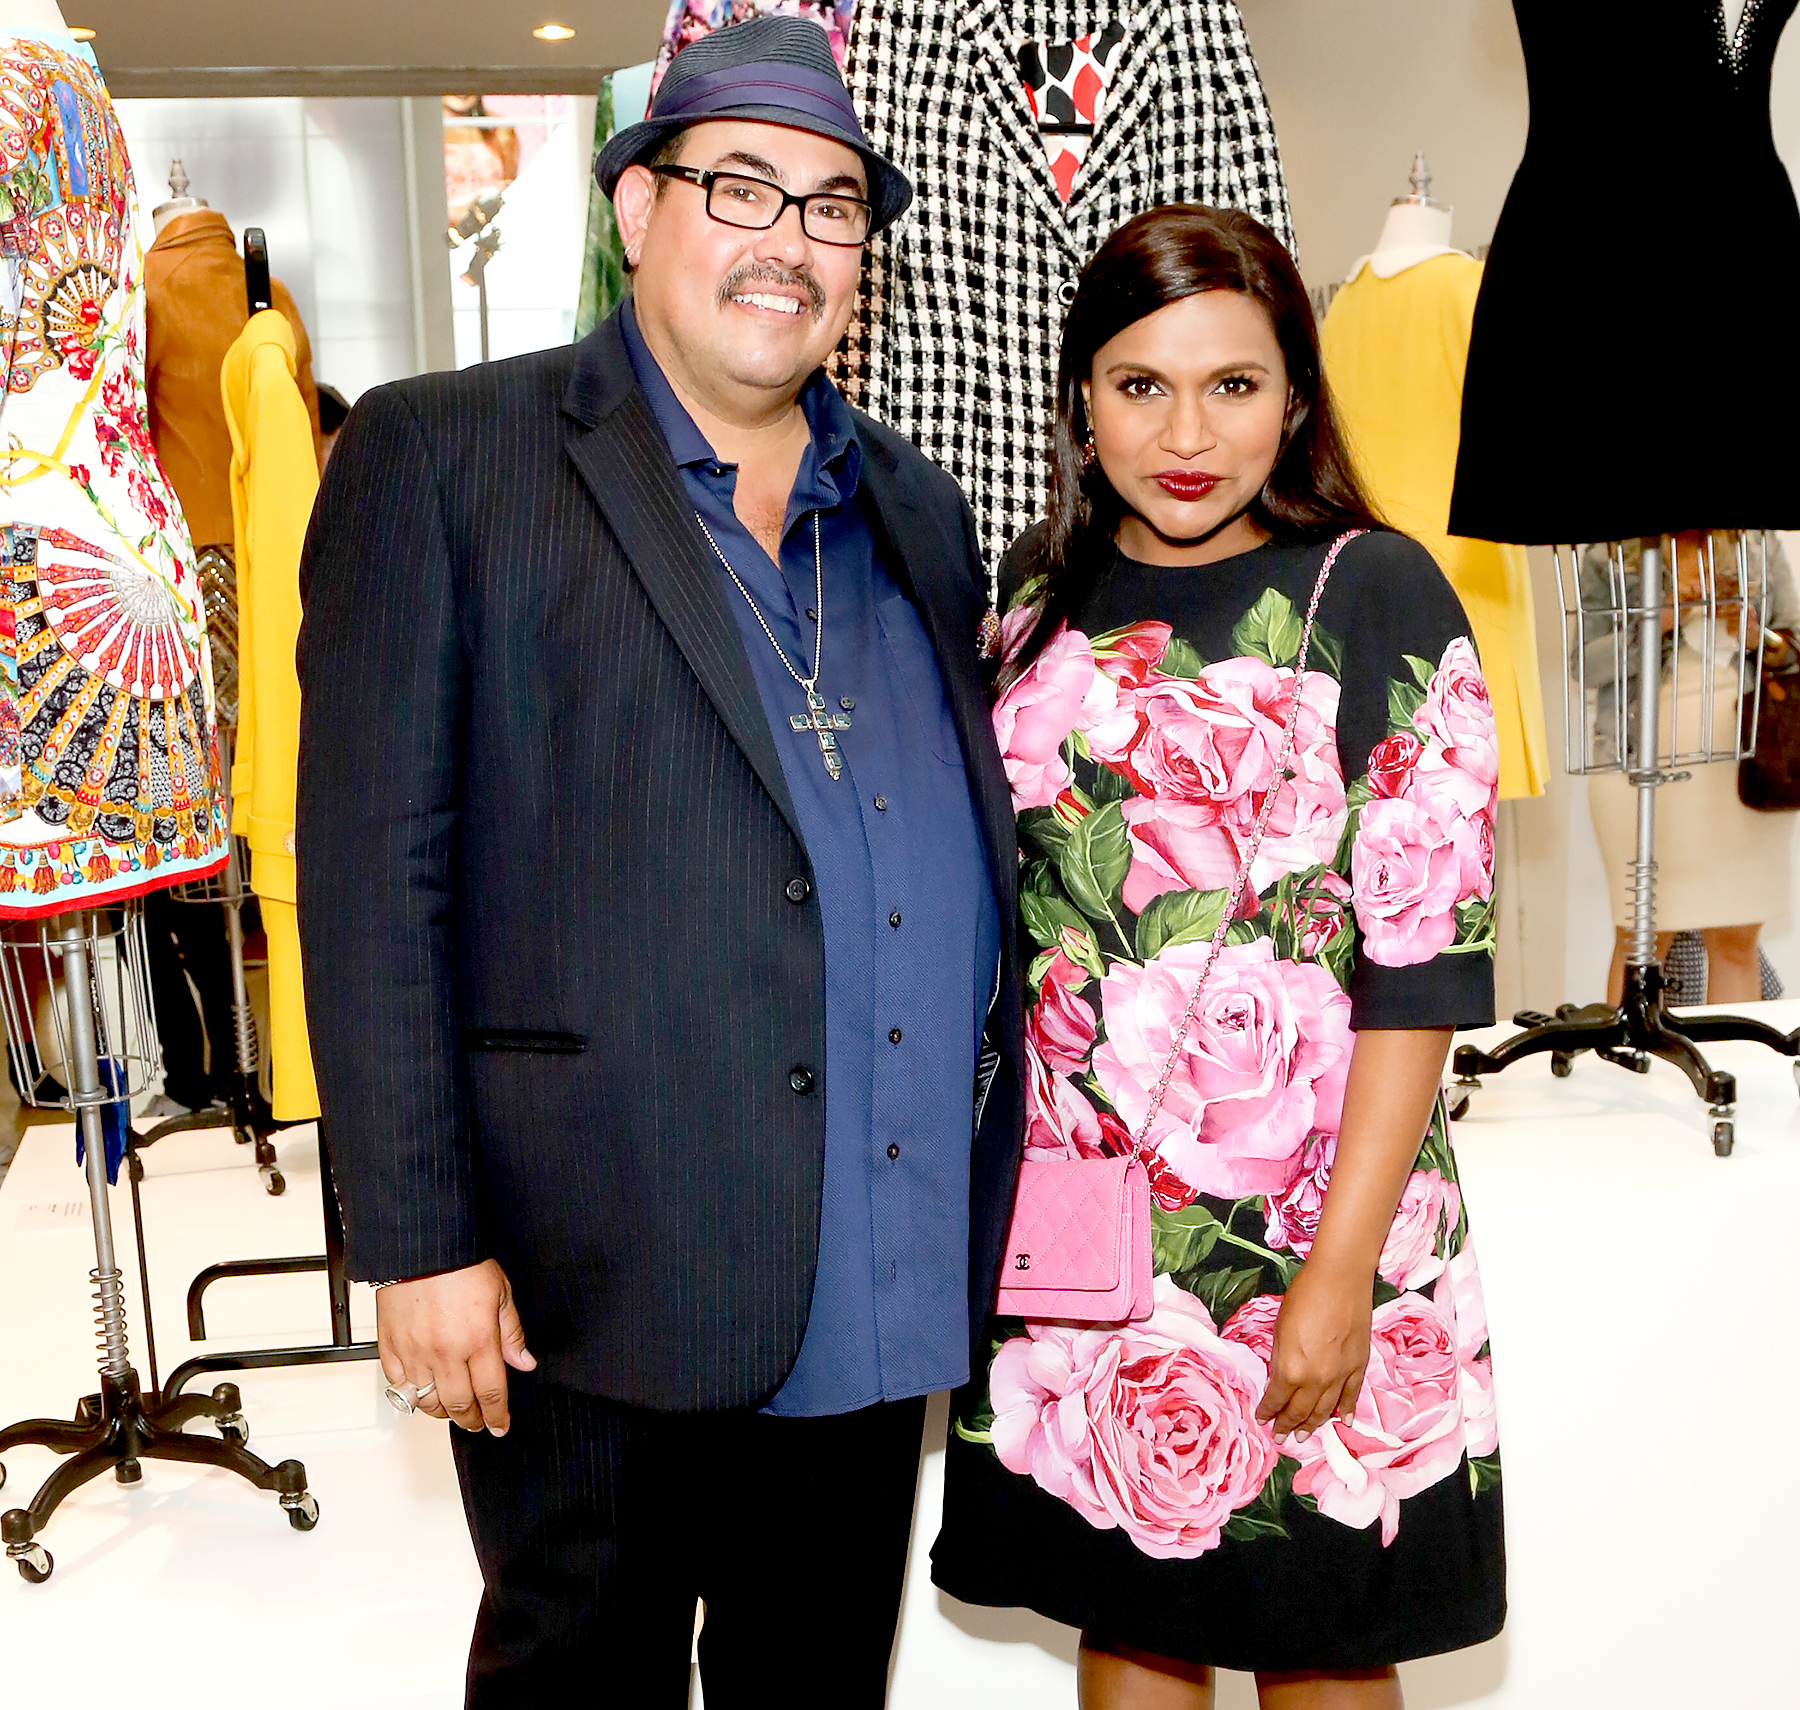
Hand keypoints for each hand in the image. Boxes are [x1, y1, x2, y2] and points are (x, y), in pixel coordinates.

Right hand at [376, 1258, 535, 1435]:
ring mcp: (416, 1353)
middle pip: (459, 1405)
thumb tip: (524, 1362)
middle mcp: (446, 1352)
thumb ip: (512, 1333)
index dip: (497, 1415)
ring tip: (452, 1410)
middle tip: (478, 1422)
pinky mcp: (391, 1347)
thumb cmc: (461, 1264)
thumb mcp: (501, 1293)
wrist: (421, 1246)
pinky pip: (399, 1386)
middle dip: (472, 1420)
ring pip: (427, 1402)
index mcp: (478, 1339)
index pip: (491, 1392)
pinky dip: (411, 1396)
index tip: (500, 1425)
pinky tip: (422, 1393)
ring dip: (442, 1412)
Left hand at [1255, 1255, 1371, 1442]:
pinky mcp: (1359, 1366)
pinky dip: (1347, 1411)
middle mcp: (1317, 1380)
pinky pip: (1352, 1397)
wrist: (1339, 1279)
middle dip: (1288, 1425)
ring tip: (1303, 1436)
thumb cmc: (1303, 1297)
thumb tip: (1279, 1380)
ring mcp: (1341, 1376)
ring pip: (1326, 1410)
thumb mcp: (1280, 1329)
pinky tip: (1343, 1422)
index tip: (1262, 1419)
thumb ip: (1280, 1359)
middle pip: (1301, 1411)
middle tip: (1281, 1437)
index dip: (1268, 1411)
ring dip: (1314, 1425)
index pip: (1277, 1400)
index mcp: (1292, 1370)